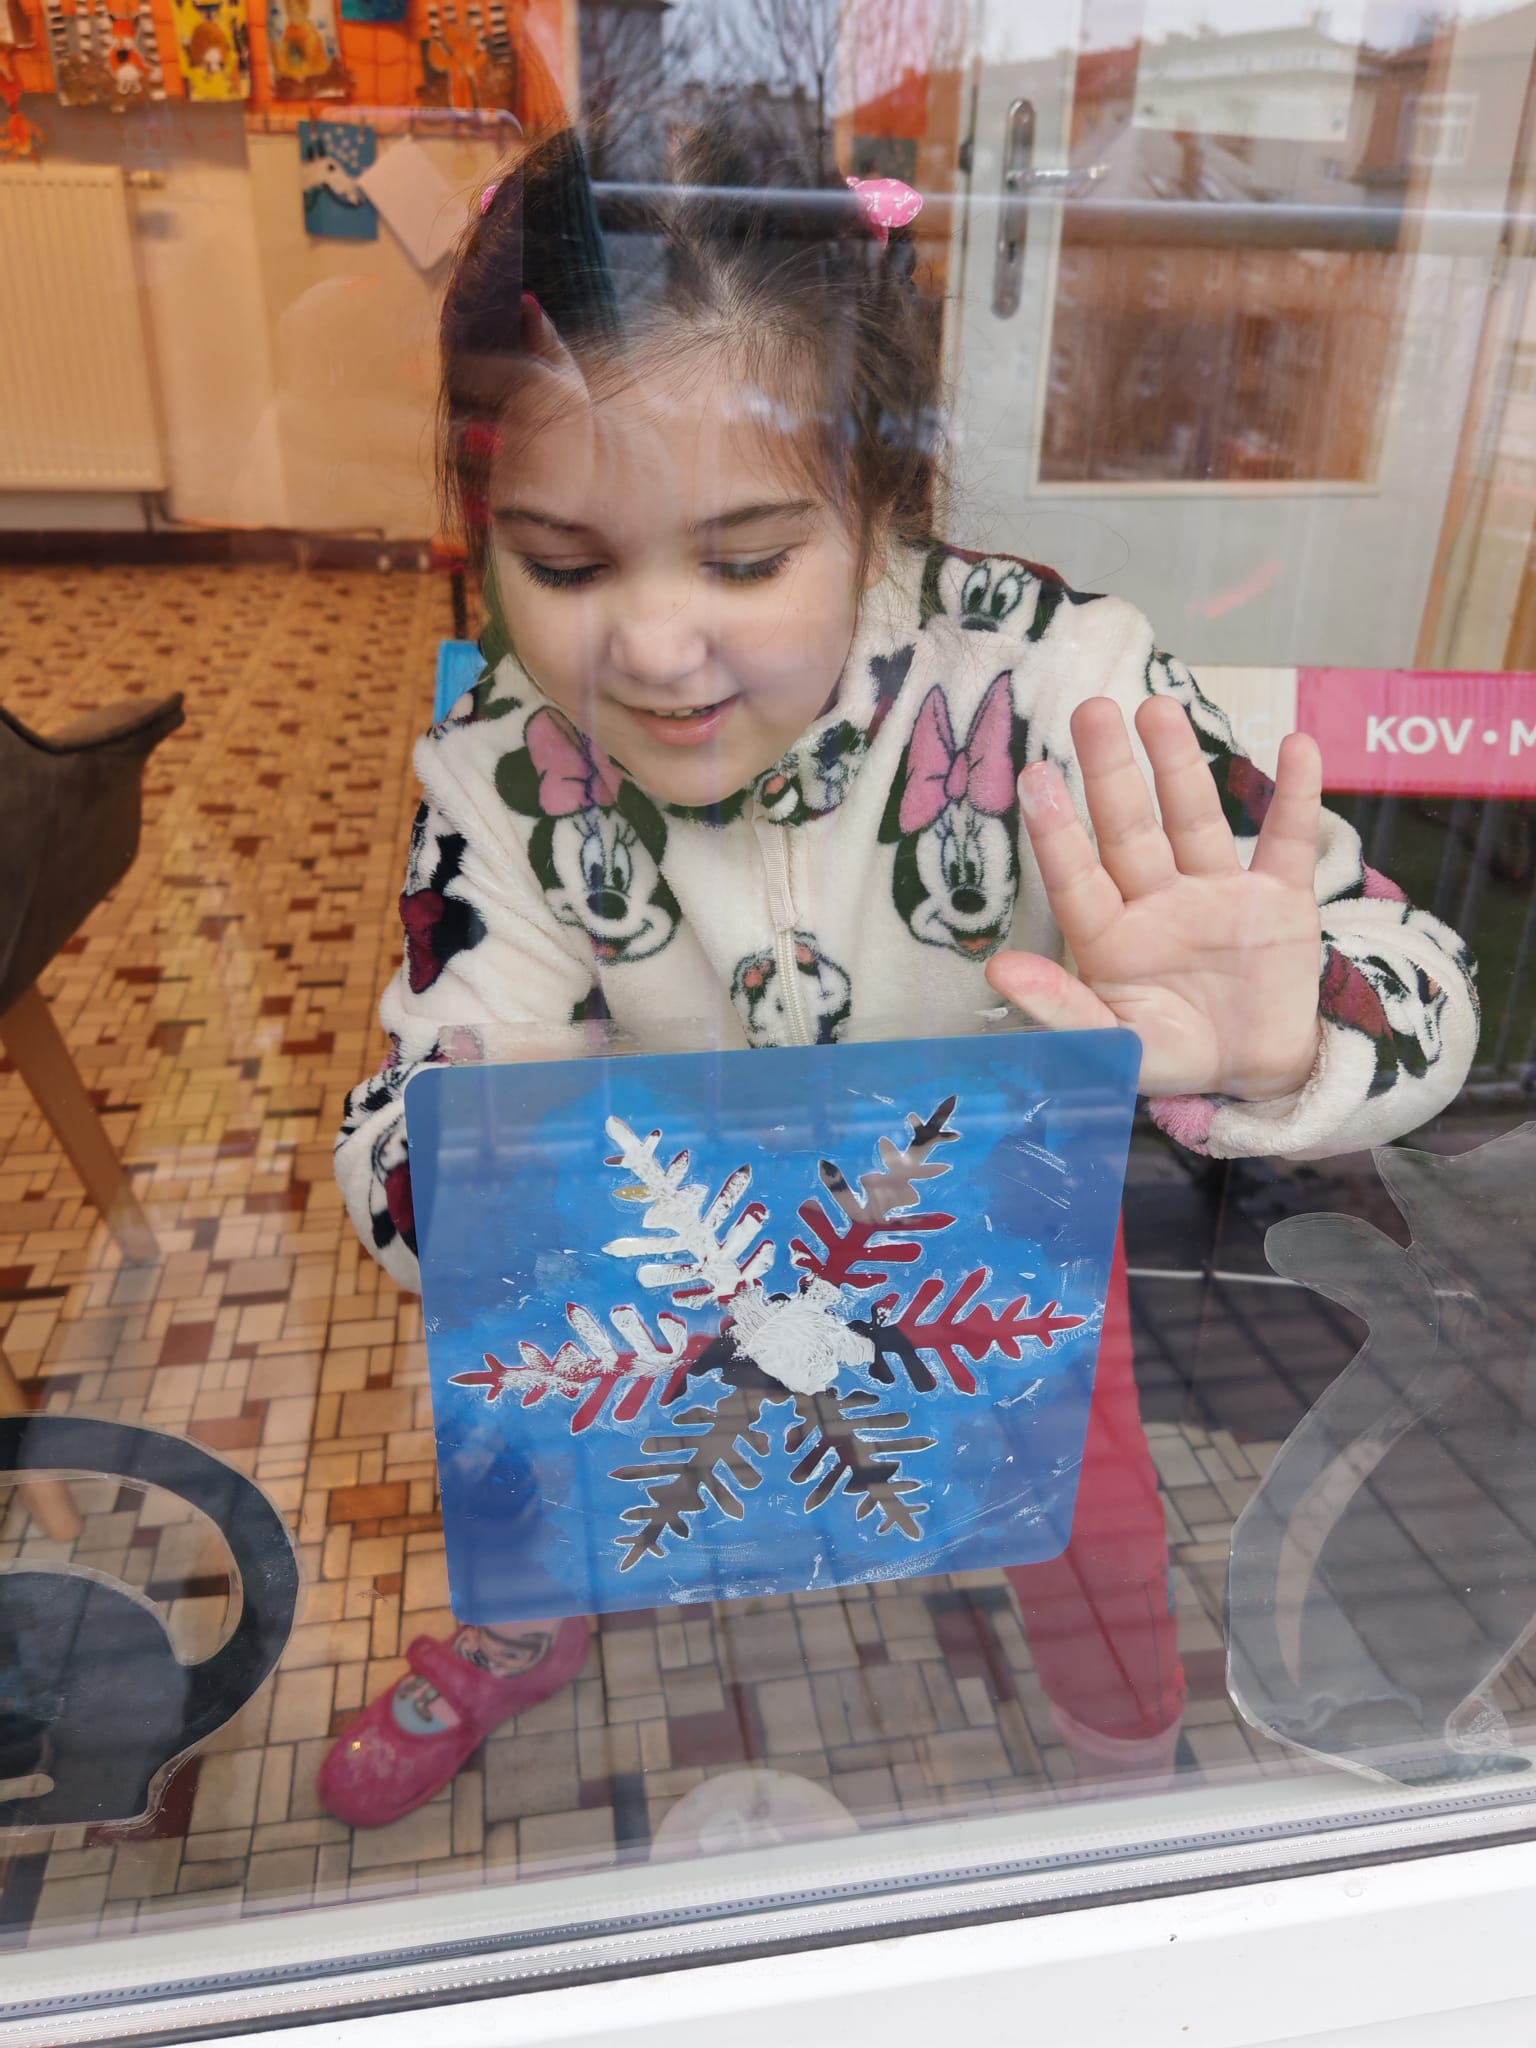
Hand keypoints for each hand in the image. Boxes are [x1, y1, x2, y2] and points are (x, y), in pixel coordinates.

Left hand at [986, 696, 1323, 1099]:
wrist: (1258, 1072)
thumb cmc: (1172, 1053)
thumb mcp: (1117, 1048)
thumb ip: (1061, 1012)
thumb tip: (997, 971)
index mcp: (1110, 938)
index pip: (1078, 879)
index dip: (1058, 833)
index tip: (1035, 778)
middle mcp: (1158, 902)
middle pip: (1129, 830)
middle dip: (1110, 772)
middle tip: (1091, 711)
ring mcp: (1219, 894)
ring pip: (1194, 819)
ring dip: (1180, 764)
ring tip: (1158, 707)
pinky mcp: (1280, 899)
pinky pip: (1286, 841)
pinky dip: (1296, 796)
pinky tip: (1298, 746)